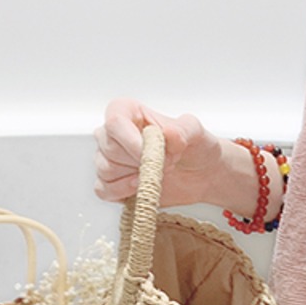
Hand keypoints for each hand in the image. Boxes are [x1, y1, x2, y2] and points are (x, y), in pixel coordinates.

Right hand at [93, 98, 223, 205]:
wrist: (202, 174)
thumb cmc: (194, 147)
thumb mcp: (195, 132)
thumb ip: (183, 130)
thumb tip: (168, 132)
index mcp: (129, 112)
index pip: (114, 121)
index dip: (130, 140)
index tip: (150, 152)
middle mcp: (113, 134)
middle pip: (110, 149)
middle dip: (141, 161)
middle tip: (166, 162)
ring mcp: (109, 158)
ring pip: (106, 170)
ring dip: (136, 176)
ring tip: (158, 172)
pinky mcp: (111, 182)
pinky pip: (104, 189)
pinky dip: (122, 191)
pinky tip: (142, 186)